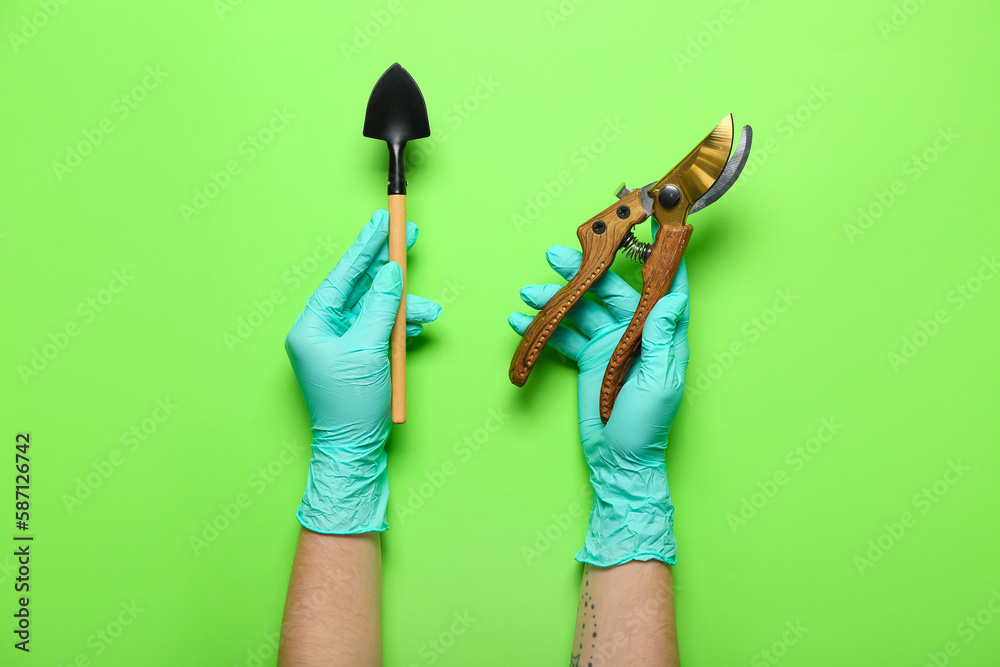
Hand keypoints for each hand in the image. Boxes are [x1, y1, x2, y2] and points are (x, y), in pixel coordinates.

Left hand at [286, 210, 441, 532]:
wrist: (354, 449)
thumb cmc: (351, 404)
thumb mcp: (368, 349)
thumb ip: (381, 306)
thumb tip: (391, 272)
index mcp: (312, 325)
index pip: (342, 276)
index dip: (364, 247)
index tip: (382, 222)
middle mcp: (323, 330)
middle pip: (359, 286)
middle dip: (388, 268)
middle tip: (408, 237)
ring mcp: (341, 343)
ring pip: (375, 308)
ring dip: (403, 306)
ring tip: (428, 310)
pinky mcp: (358, 356)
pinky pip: (380, 328)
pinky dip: (400, 325)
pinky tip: (416, 324)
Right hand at [508, 245, 688, 565]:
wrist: (619, 460)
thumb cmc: (647, 425)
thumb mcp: (658, 381)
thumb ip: (659, 338)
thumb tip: (671, 297)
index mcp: (660, 334)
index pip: (665, 289)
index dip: (660, 259)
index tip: (651, 228)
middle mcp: (634, 333)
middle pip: (610, 290)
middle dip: (583, 271)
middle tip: (556, 255)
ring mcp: (608, 344)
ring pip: (581, 309)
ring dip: (556, 298)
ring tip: (529, 291)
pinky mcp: (587, 359)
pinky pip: (563, 335)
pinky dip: (543, 327)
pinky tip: (522, 318)